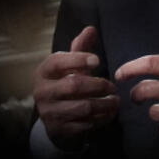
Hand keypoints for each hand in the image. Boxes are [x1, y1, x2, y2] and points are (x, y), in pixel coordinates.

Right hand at [32, 26, 118, 149]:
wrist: (54, 117)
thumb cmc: (64, 83)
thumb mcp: (69, 65)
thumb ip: (80, 47)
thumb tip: (91, 28)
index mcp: (43, 71)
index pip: (58, 62)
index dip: (78, 59)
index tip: (98, 60)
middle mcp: (42, 91)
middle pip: (74, 85)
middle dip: (98, 85)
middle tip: (113, 86)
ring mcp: (49, 112)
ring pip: (83, 107)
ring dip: (104, 104)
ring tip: (116, 101)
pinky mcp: (58, 129)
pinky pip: (85, 124)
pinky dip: (101, 119)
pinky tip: (109, 113)